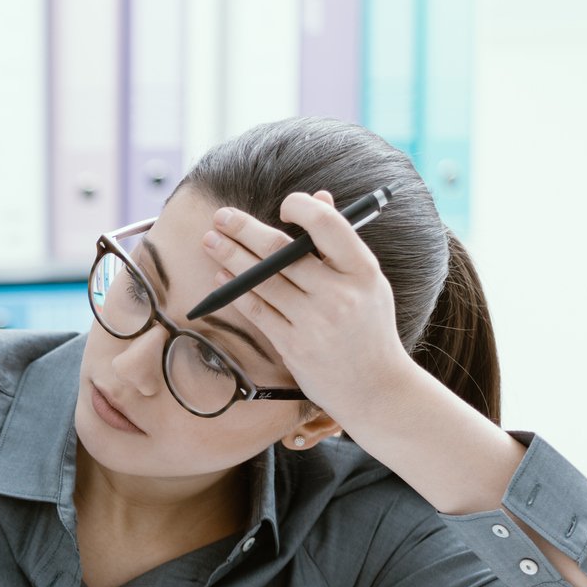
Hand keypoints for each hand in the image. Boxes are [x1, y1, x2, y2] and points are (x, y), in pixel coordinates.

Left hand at [201, 191, 412, 425]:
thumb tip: (318, 197)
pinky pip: (256, 311)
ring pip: (261, 281)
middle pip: (281, 253)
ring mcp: (314, 322)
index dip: (302, 209)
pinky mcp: (293, 346)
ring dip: (230, 257)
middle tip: (220, 216)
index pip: (328, 226)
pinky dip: (235, 291)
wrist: (376, 388)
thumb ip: (339, 242)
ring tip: (210, 241)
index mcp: (363, 271)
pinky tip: (220, 277)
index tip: (283, 205)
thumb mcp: (367, 282)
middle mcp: (339, 294)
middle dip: (244, 230)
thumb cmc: (369, 328)